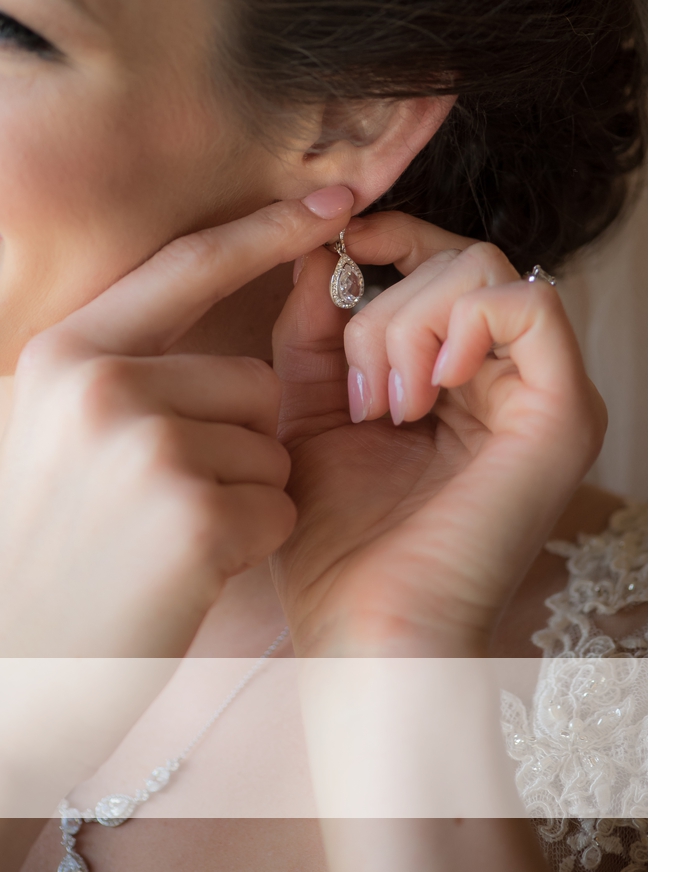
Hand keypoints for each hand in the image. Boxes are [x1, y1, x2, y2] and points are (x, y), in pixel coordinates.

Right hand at [0, 188, 356, 659]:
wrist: (6, 671)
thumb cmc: (48, 557)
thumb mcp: (55, 437)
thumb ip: (123, 372)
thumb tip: (226, 333)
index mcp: (61, 354)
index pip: (185, 265)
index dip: (266, 229)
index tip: (335, 195)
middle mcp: (99, 385)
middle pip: (250, 381)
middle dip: (238, 442)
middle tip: (158, 507)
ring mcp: (145, 448)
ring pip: (272, 445)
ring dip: (243, 496)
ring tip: (163, 542)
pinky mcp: (191, 516)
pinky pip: (277, 506)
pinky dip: (248, 545)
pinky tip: (182, 574)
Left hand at [269, 212, 604, 656]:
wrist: (363, 627)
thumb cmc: (333, 543)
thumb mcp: (307, 414)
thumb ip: (314, 336)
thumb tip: (314, 254)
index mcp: (459, 382)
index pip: (441, 265)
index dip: (386, 244)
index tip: (328, 257)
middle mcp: (512, 382)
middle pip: (461, 260)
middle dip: (382, 306)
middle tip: (357, 394)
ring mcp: (544, 395)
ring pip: (485, 273)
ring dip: (407, 324)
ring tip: (383, 409)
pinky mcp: (564, 412)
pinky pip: (528, 304)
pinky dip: (458, 326)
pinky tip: (421, 394)